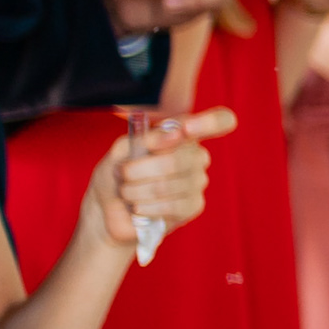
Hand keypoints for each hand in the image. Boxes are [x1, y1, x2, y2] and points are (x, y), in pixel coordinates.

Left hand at [87, 106, 235, 251]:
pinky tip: (138, 207)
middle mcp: (196, 156)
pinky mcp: (193, 206)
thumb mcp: (123, 148)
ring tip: (127, 193)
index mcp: (183, 133)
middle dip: (140, 169)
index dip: (211, 122)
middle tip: (122, 173)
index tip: (186, 129)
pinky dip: (147, 207)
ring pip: (170, 184)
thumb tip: (176, 133)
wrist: (107, 208)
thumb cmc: (117, 174)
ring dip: (136, 190)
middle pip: (181, 159)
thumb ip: (148, 137)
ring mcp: (197, 182)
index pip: (220, 121)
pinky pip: (173, 205)